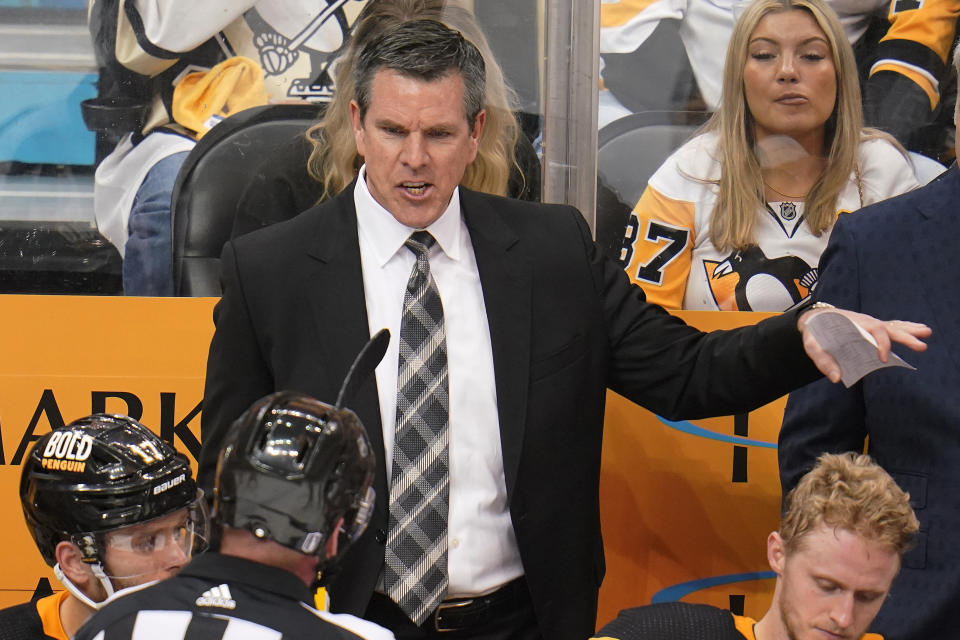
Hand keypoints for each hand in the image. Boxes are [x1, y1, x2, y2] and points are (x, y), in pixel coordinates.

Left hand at [798, 308, 930, 382]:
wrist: (813, 318)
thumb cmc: (814, 332)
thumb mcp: (812, 345)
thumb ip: (823, 360)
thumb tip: (837, 378)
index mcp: (852, 323)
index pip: (873, 330)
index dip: (881, 344)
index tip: (883, 359)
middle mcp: (864, 322)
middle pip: (888, 328)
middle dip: (905, 337)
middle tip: (922, 345)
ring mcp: (869, 324)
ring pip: (892, 326)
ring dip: (909, 330)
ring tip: (927, 332)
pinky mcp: (870, 328)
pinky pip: (889, 328)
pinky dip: (903, 328)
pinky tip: (917, 331)